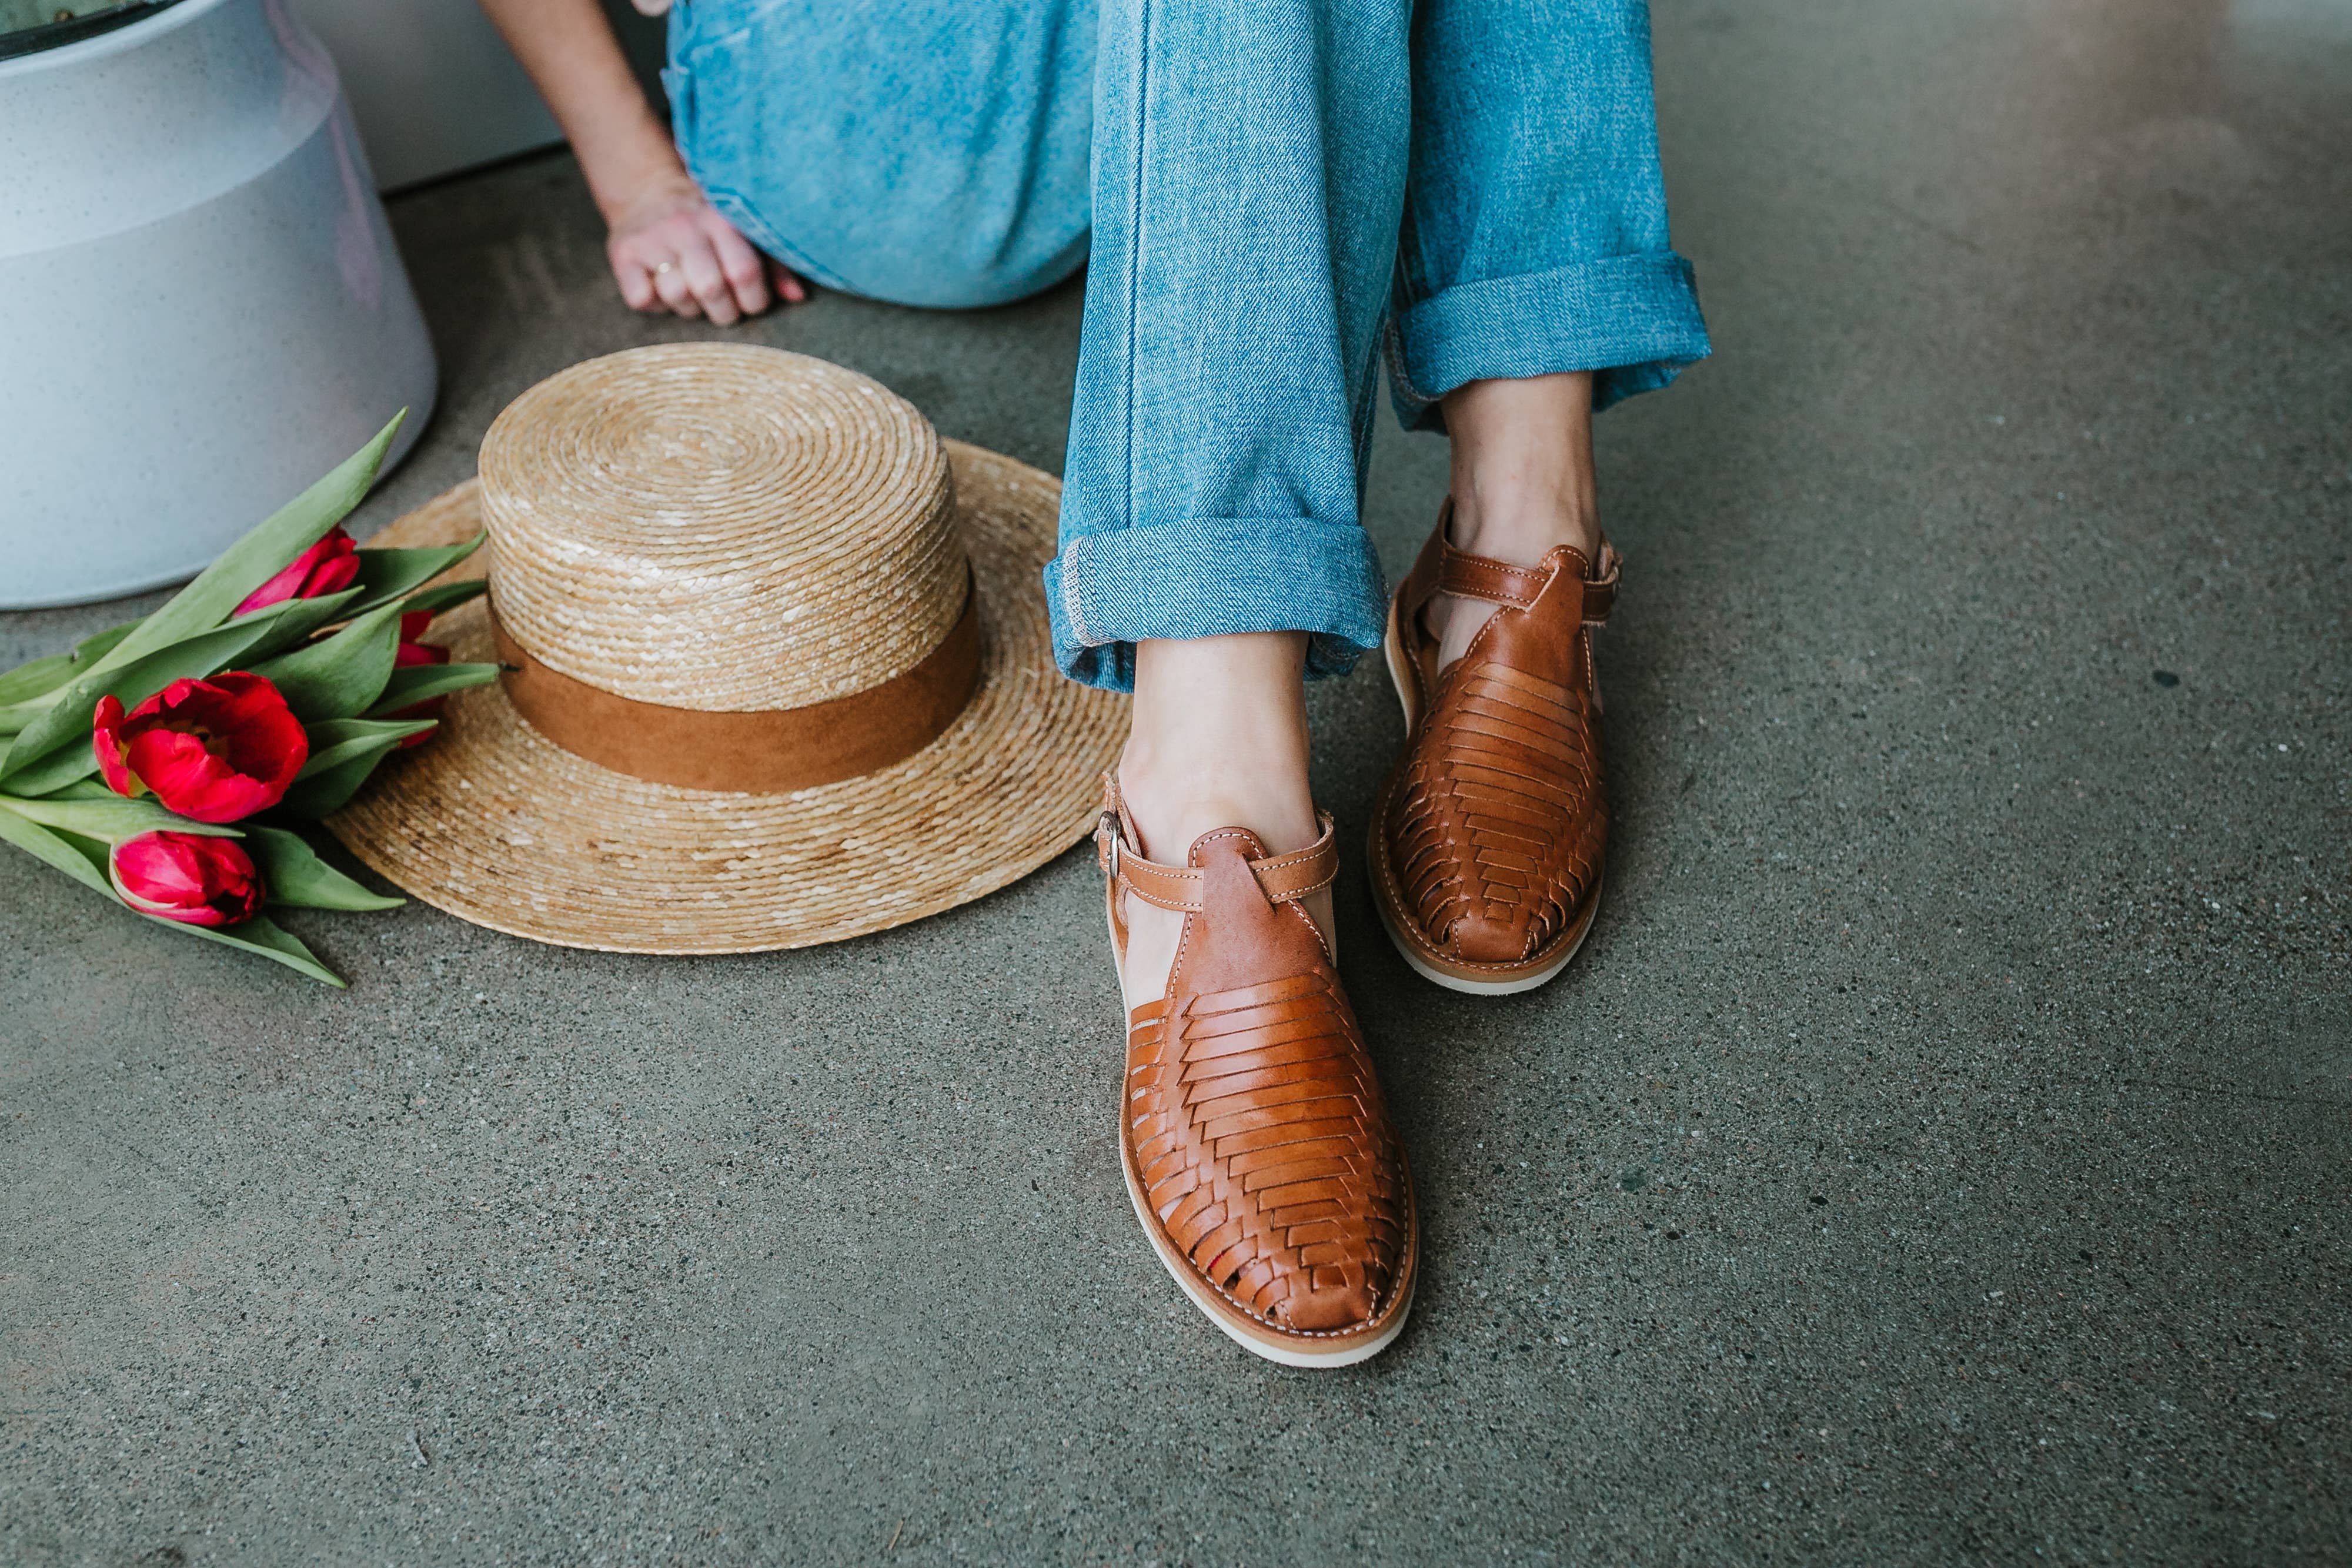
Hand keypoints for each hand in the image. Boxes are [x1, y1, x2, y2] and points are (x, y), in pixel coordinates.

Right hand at [605, 175, 808, 323]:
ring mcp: (652, 238)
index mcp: (722, 220)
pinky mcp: (623, 252)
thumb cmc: (708, 226)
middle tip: (722, 308)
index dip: (754, 300)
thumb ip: (775, 265)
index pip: (745, 272)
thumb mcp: (743, 234)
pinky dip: (654, 304)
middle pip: (711, 289)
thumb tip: (797, 298)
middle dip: (723, 311)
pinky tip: (661, 287)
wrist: (649, 192)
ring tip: (691, 293)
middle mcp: (686, 226)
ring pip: (677, 297)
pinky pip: (642, 299)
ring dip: (689, 308)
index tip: (751, 303)